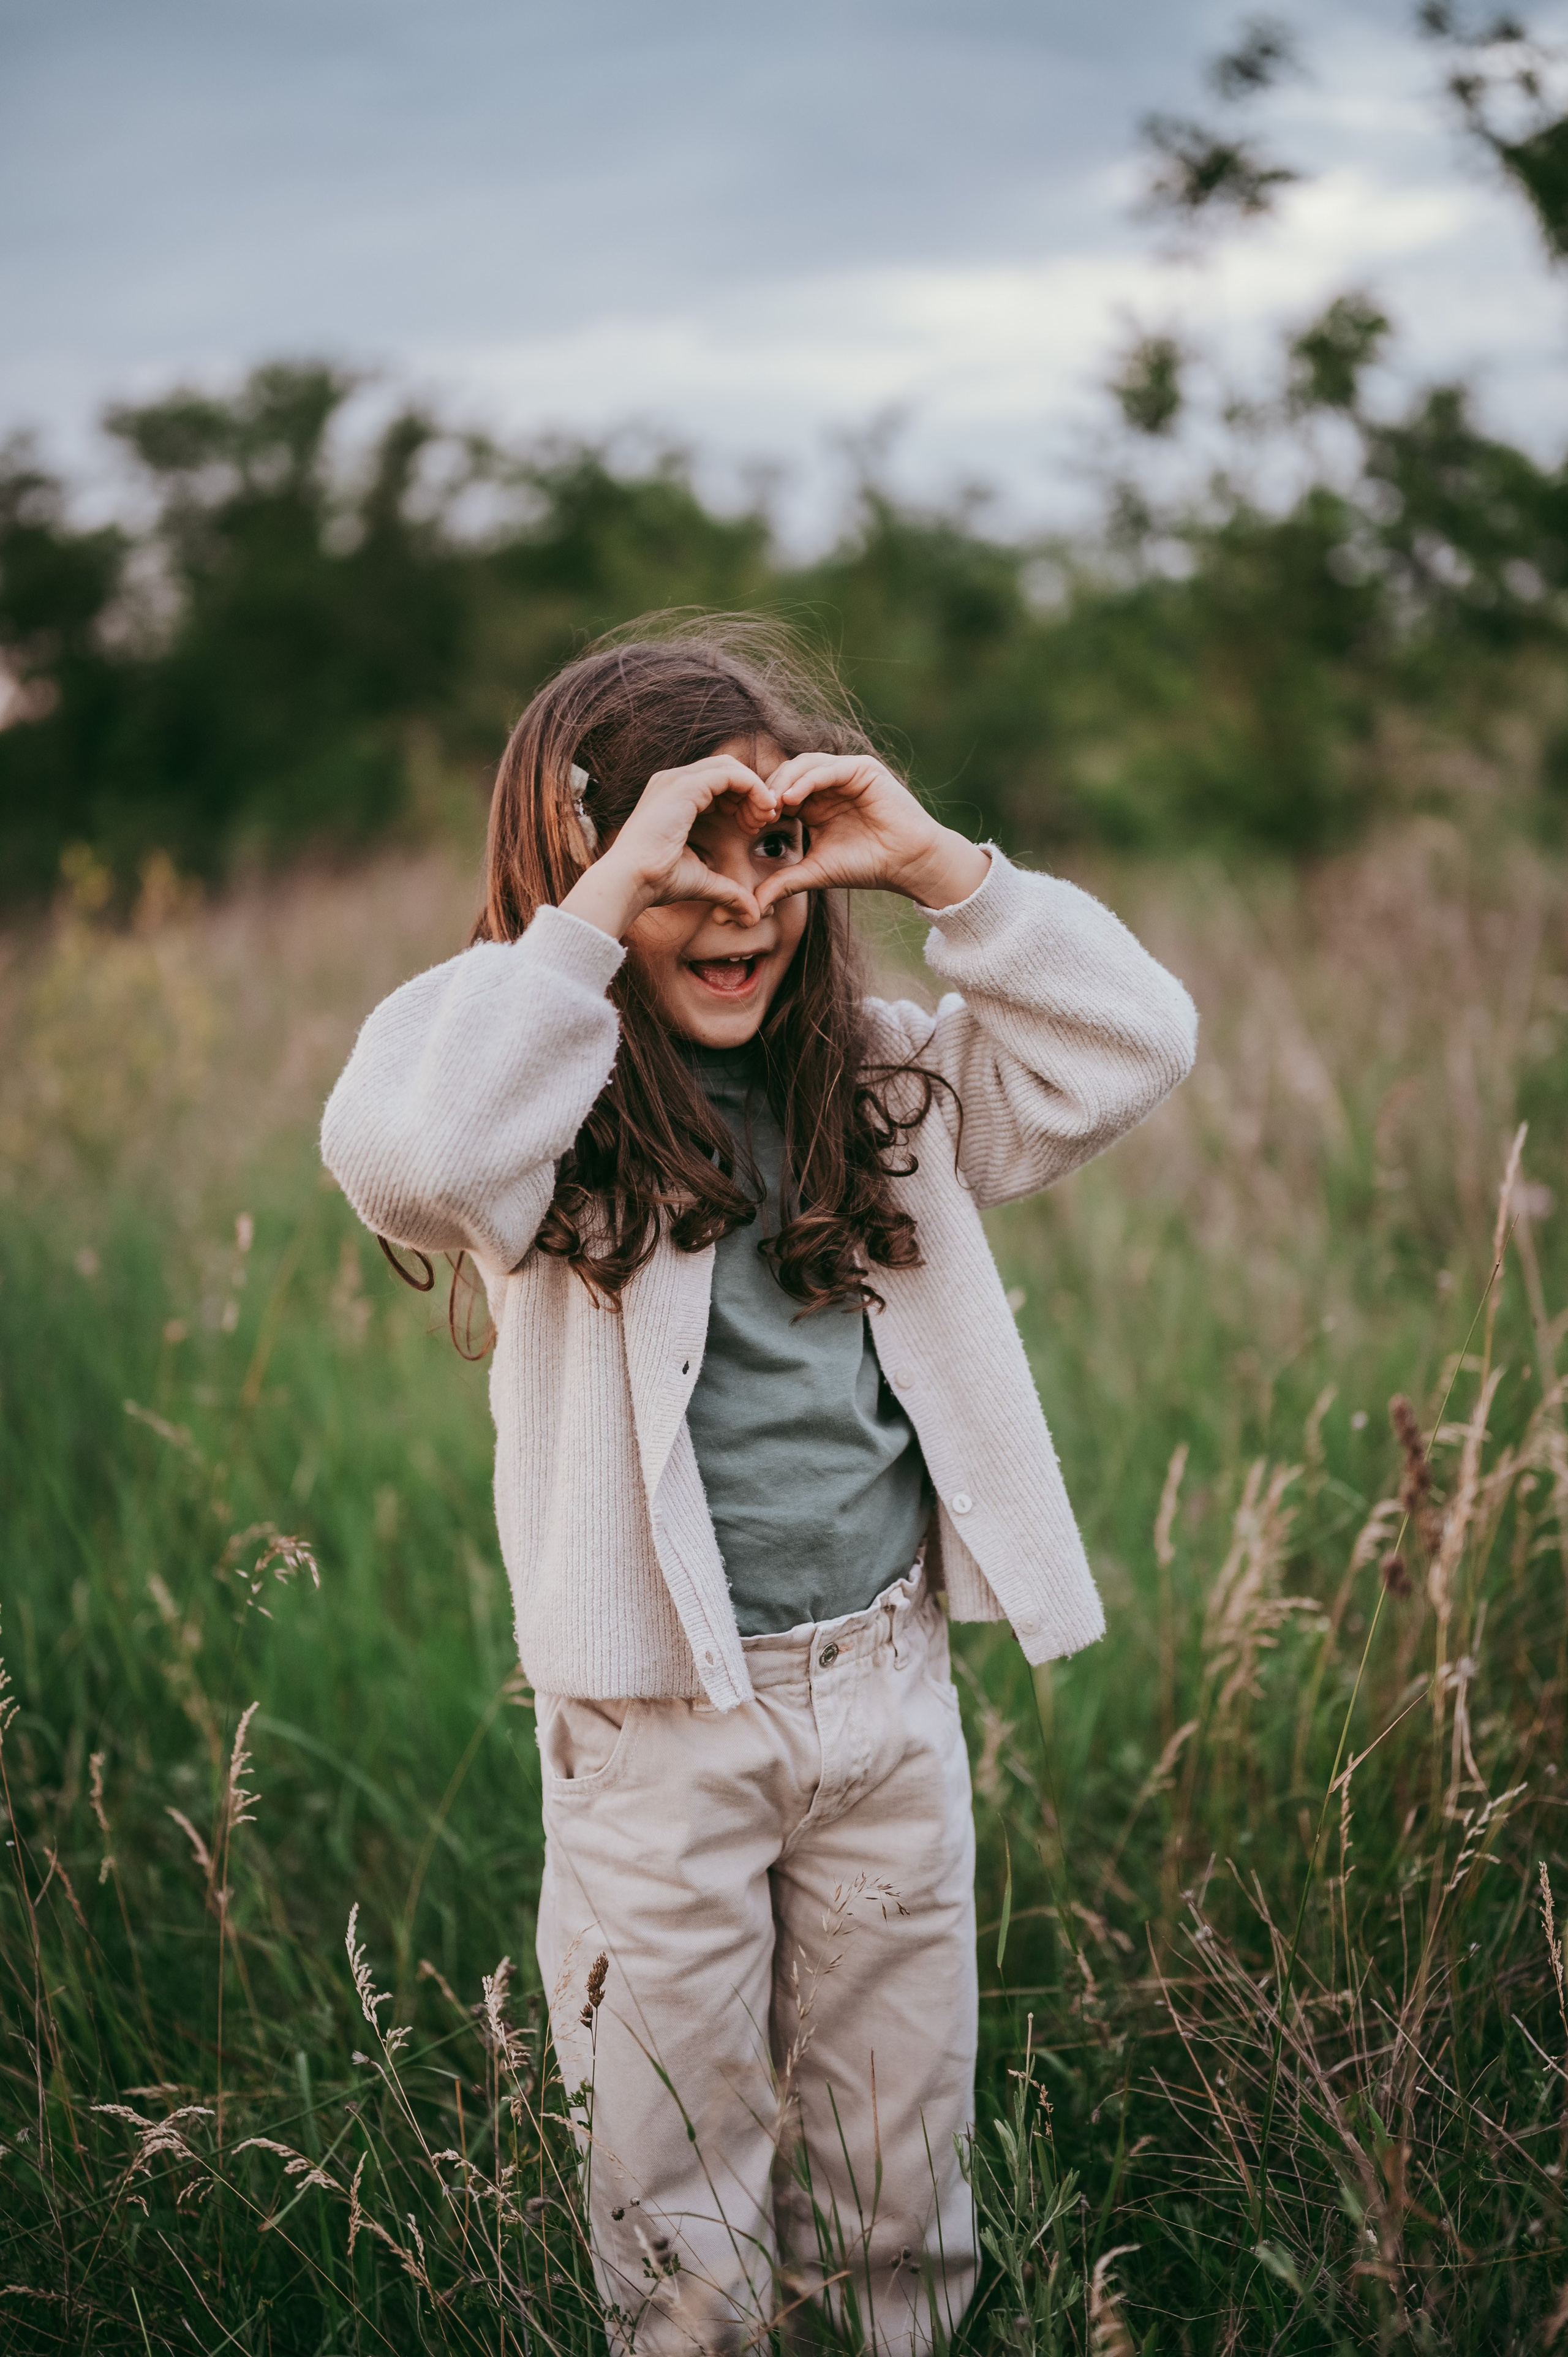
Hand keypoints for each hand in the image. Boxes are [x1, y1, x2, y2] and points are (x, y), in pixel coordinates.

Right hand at [559, 754, 779, 939]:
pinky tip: (761, 812)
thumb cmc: (656, 882)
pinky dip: (753, 788)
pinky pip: (731, 775)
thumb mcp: (702, 881)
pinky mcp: (685, 786)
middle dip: (750, 792)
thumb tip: (752, 917)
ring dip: (755, 790)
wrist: (630, 882)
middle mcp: (673, 782)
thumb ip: (728, 891)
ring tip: (763, 819)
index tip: (754, 827)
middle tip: (764, 821)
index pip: (717, 781)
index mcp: (673, 797)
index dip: (742, 799)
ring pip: (730, 768)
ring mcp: (677, 780)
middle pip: (726, 769)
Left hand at [752, 754, 989, 914]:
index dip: (762, 806)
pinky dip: (808, 780)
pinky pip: (829, 768)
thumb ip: (783, 882)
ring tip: (771, 805)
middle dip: (768, 791)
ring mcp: (845, 773)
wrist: (907, 864)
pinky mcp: (863, 769)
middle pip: (787, 773)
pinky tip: (792, 798)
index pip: (779, 792)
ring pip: (804, 765)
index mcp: (814, 803)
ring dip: (783, 782)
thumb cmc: (866, 866)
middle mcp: (828, 784)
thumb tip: (751, 907)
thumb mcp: (815, 872)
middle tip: (755, 814)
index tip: (747, 826)